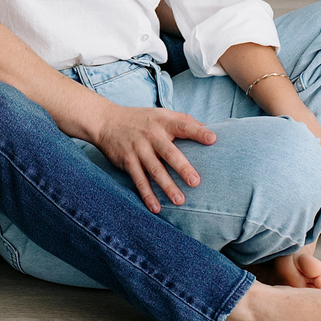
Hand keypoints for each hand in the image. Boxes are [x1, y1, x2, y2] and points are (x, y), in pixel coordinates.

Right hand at [92, 104, 216, 213]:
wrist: (106, 121)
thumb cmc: (140, 119)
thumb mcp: (161, 113)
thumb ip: (183, 120)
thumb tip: (208, 127)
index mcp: (163, 121)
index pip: (183, 125)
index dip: (198, 132)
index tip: (213, 139)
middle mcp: (151, 135)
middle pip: (169, 152)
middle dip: (182, 168)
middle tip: (196, 182)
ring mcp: (139, 149)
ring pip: (155, 170)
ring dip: (167, 186)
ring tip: (180, 200)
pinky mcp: (128, 161)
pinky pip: (139, 180)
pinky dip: (147, 194)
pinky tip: (156, 207)